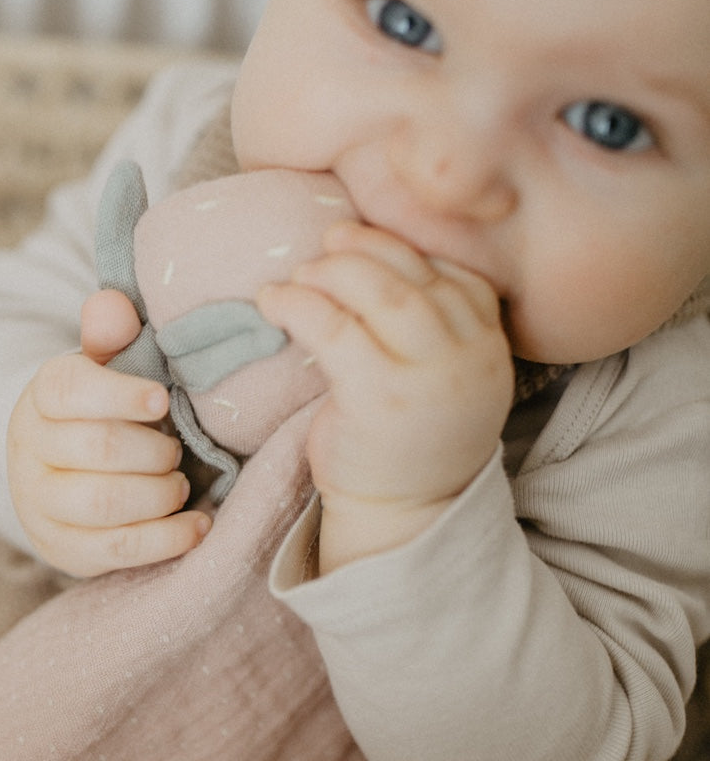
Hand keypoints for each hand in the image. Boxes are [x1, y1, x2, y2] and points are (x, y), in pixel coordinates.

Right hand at [7, 288, 210, 576]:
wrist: (59, 475)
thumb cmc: (100, 414)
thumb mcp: (103, 370)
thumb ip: (110, 337)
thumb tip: (112, 305)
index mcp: (40, 397)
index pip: (69, 390)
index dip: (119, 394)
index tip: (162, 400)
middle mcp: (30, 451)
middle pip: (97, 450)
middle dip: (154, 453)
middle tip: (177, 451)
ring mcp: (41, 506)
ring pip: (105, 503)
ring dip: (160, 495)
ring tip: (180, 485)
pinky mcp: (63, 550)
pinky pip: (117, 550)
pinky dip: (167, 539)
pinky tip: (198, 526)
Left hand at [257, 222, 513, 571]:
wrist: (404, 518)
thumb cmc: (409, 441)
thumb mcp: (442, 378)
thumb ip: (431, 327)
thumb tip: (370, 257)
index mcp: (488, 348)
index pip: (458, 273)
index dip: (406, 248)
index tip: (365, 242)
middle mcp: (469, 358)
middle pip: (415, 275)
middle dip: (365, 249)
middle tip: (327, 243)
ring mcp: (428, 379)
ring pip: (381, 294)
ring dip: (332, 273)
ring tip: (300, 276)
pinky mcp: (379, 399)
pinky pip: (334, 329)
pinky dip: (297, 305)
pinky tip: (272, 302)